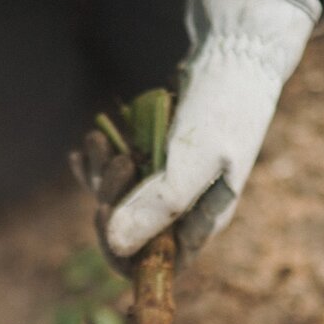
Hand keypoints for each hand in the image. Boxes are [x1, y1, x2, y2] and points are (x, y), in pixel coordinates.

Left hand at [103, 0, 321, 261]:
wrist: (236, 55)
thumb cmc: (225, 110)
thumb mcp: (192, 161)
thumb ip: (158, 208)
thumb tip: (116, 246)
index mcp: (200, 225)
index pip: (153, 268)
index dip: (120, 252)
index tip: (104, 212)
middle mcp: (182, 214)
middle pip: (129, 235)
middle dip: (109, 200)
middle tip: (116, 157)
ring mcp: (166, 189)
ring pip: (118, 203)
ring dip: (100, 175)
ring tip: (100, 138)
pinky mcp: (153, 164)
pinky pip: (115, 179)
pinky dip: (98, 163)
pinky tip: (88, 146)